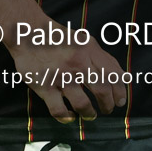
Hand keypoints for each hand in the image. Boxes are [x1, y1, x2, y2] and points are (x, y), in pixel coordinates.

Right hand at [8, 21, 127, 122]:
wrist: (28, 33)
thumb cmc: (59, 38)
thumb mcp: (85, 40)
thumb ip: (102, 57)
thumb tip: (122, 76)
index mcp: (89, 50)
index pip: (112, 74)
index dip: (120, 91)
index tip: (120, 101)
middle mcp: (78, 63)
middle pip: (101, 90)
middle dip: (107, 105)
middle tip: (107, 110)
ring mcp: (61, 76)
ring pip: (82, 103)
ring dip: (89, 113)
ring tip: (91, 115)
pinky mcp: (45, 86)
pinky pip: (59, 109)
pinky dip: (67, 117)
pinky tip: (70, 117)